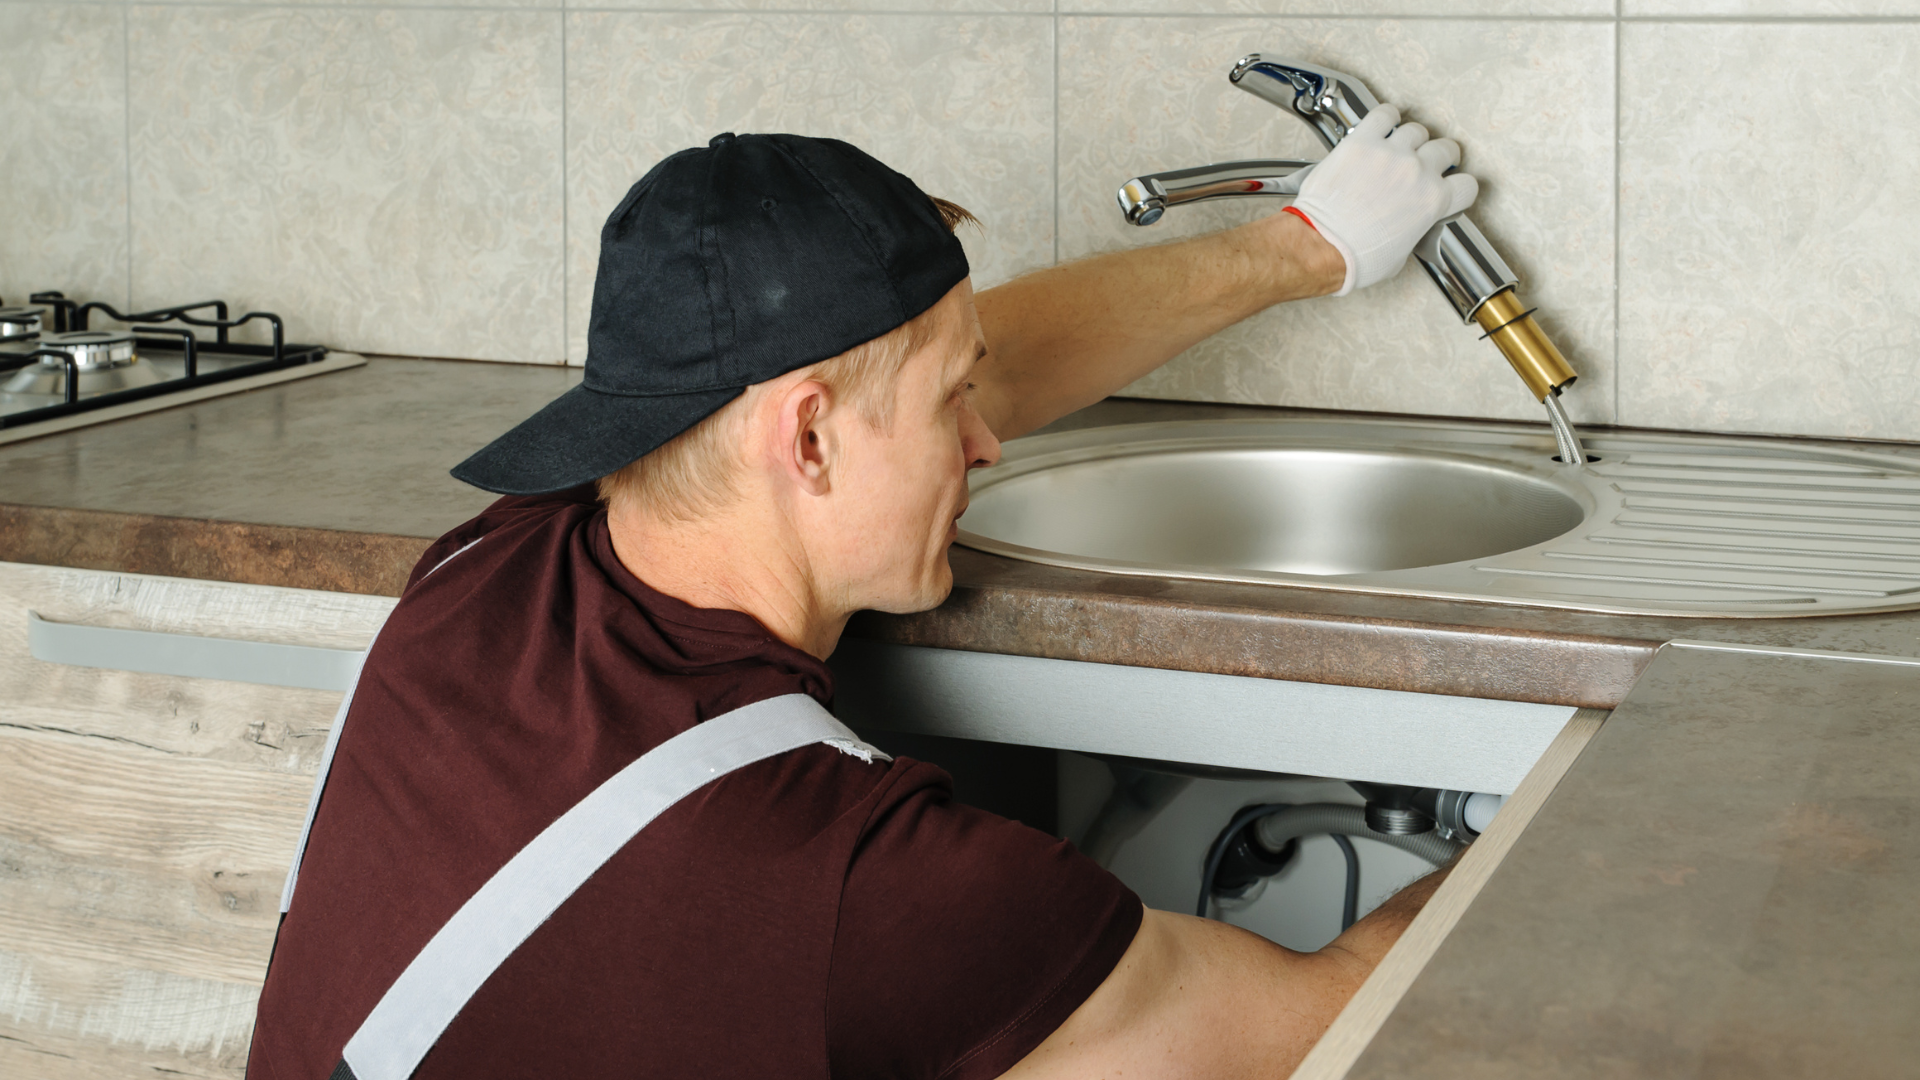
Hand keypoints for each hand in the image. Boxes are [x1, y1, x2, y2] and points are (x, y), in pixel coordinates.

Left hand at [1290, 103, 1478, 296]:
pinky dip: (1386, 118)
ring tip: (1399, 148)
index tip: (1450, 186)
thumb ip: (1415, 227)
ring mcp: (1390, 154)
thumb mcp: (1402, 252)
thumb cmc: (1355, 256)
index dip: (1459, 187)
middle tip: (1426, 164)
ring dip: (1410, 139)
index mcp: (1433, 201)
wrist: (1322, 245)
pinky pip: (1384, 114)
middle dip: (1439, 157)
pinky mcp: (1362, 143)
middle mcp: (1417, 172)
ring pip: (1416, 130)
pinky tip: (1381, 126)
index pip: (1467, 185)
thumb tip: (1411, 222)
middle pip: (1445, 149)